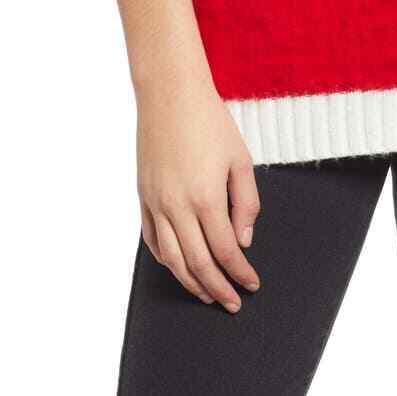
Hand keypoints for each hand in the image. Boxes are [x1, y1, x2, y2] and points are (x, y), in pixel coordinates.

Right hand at [136, 77, 260, 311]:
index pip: (225, 251)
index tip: (251, 285)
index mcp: (206, 197)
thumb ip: (246, 202)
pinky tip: (179, 267)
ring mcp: (156, 203)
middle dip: (217, 288)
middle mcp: (177, 206)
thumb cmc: (210, 122)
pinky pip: (153, 240)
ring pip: (171, 259)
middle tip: (232, 302)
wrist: (170, 94)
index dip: (240, 273)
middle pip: (197, 264)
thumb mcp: (240, 159)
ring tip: (207, 294)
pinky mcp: (143, 196)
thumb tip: (244, 239)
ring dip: (191, 282)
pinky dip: (166, 260)